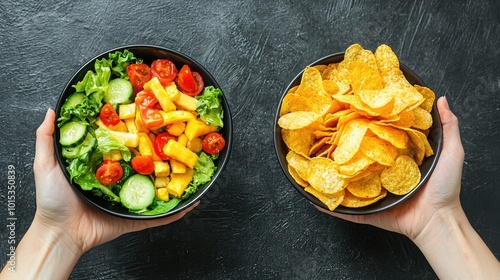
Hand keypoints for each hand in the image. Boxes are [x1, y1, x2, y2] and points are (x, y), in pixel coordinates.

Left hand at [33, 109, 198, 254]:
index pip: (122, 146)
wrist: (60, 234)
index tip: (147, 117)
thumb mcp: (46, 165)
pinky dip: (176, 212)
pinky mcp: (135, 218)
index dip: (134, 132)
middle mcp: (119, 181)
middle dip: (160, 155)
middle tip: (175, 139)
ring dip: (173, 181)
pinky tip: (190, 203)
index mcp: (102, 167)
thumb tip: (51, 111)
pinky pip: (159, 216)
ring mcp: (128, 199)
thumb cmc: (52, 202)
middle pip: (143, 166)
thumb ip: (47, 138)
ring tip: (188, 167)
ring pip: (155, 189)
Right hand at [315, 96, 464, 240]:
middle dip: (343, 150)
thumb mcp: (452, 152)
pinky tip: (314, 198)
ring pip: (347, 182)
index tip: (353, 112)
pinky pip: (345, 209)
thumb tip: (441, 99)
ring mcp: (372, 193)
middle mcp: (382, 174)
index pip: (378, 139)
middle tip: (326, 135)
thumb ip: (448, 126)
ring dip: (332, 175)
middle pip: (359, 159)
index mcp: (398, 159)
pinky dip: (329, 206)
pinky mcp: (367, 211)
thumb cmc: (445, 189)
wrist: (438, 221)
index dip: (366, 127)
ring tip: (315, 163)